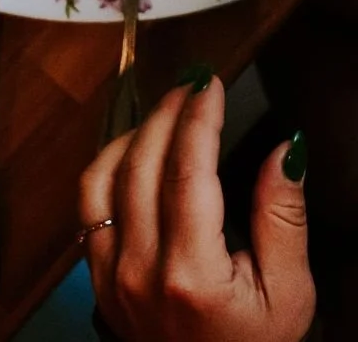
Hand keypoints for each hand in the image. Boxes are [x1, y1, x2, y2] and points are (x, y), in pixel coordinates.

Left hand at [80, 74, 313, 341]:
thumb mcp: (289, 294)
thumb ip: (283, 219)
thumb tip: (285, 151)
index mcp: (191, 273)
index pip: (186, 170)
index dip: (197, 118)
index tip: (210, 83)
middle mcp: (139, 269)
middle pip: (142, 164)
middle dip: (167, 114)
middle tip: (191, 85)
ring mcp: (109, 274)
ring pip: (103, 176)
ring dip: (133, 133)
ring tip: (165, 110)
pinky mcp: (95, 277)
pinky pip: (88, 203)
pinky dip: (107, 164)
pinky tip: (133, 149)